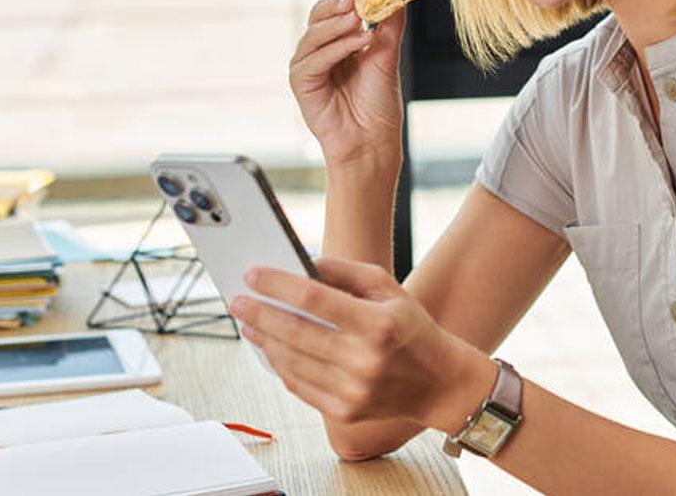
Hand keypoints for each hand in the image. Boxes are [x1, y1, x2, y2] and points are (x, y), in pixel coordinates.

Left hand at [230, 258, 493, 431]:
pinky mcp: (345, 413)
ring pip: (292, 362)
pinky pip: (299, 386)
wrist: (438, 383)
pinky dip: (280, 366)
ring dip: (263, 340)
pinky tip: (270, 349)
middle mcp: (365, 359)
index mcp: (378, 324)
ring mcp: (354, 390)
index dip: (277, 285)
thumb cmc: (411, 330)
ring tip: (248, 323)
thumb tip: (301, 263)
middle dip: (259, 313)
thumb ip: (345, 272)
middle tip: (237, 300)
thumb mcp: (388, 288)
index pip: (314, 299)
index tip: (253, 274)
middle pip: (295, 332)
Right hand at [289, 0, 406, 168]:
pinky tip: (358, 42)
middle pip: (319, 13)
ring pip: (314, 33)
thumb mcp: (388, 54)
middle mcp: (320, 49)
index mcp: (339, 39)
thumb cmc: (378, 103)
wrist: (373, 140)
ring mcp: (308, 65)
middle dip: (338, 2)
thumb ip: (389, 22)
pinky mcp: (301, 83)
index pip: (337, 6)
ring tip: (360, 19)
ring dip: (338, 24)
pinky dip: (336, 48)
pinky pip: (314, 59)